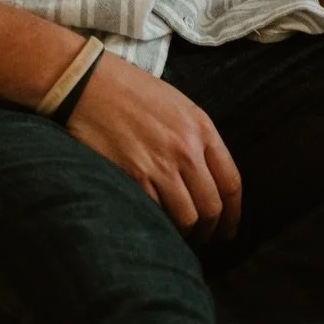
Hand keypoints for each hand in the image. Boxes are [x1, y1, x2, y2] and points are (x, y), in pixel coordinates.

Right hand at [66, 51, 241, 244]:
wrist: (90, 84)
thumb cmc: (134, 92)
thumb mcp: (179, 106)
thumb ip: (198, 140)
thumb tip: (209, 179)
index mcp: (202, 129)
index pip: (231, 183)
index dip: (233, 214)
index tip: (228, 229)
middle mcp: (185, 149)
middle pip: (212, 207)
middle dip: (211, 231)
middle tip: (205, 239)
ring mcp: (159, 165)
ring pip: (187, 218)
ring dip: (187, 235)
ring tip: (180, 237)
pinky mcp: (132, 177)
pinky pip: (156, 214)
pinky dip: (159, 226)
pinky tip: (156, 226)